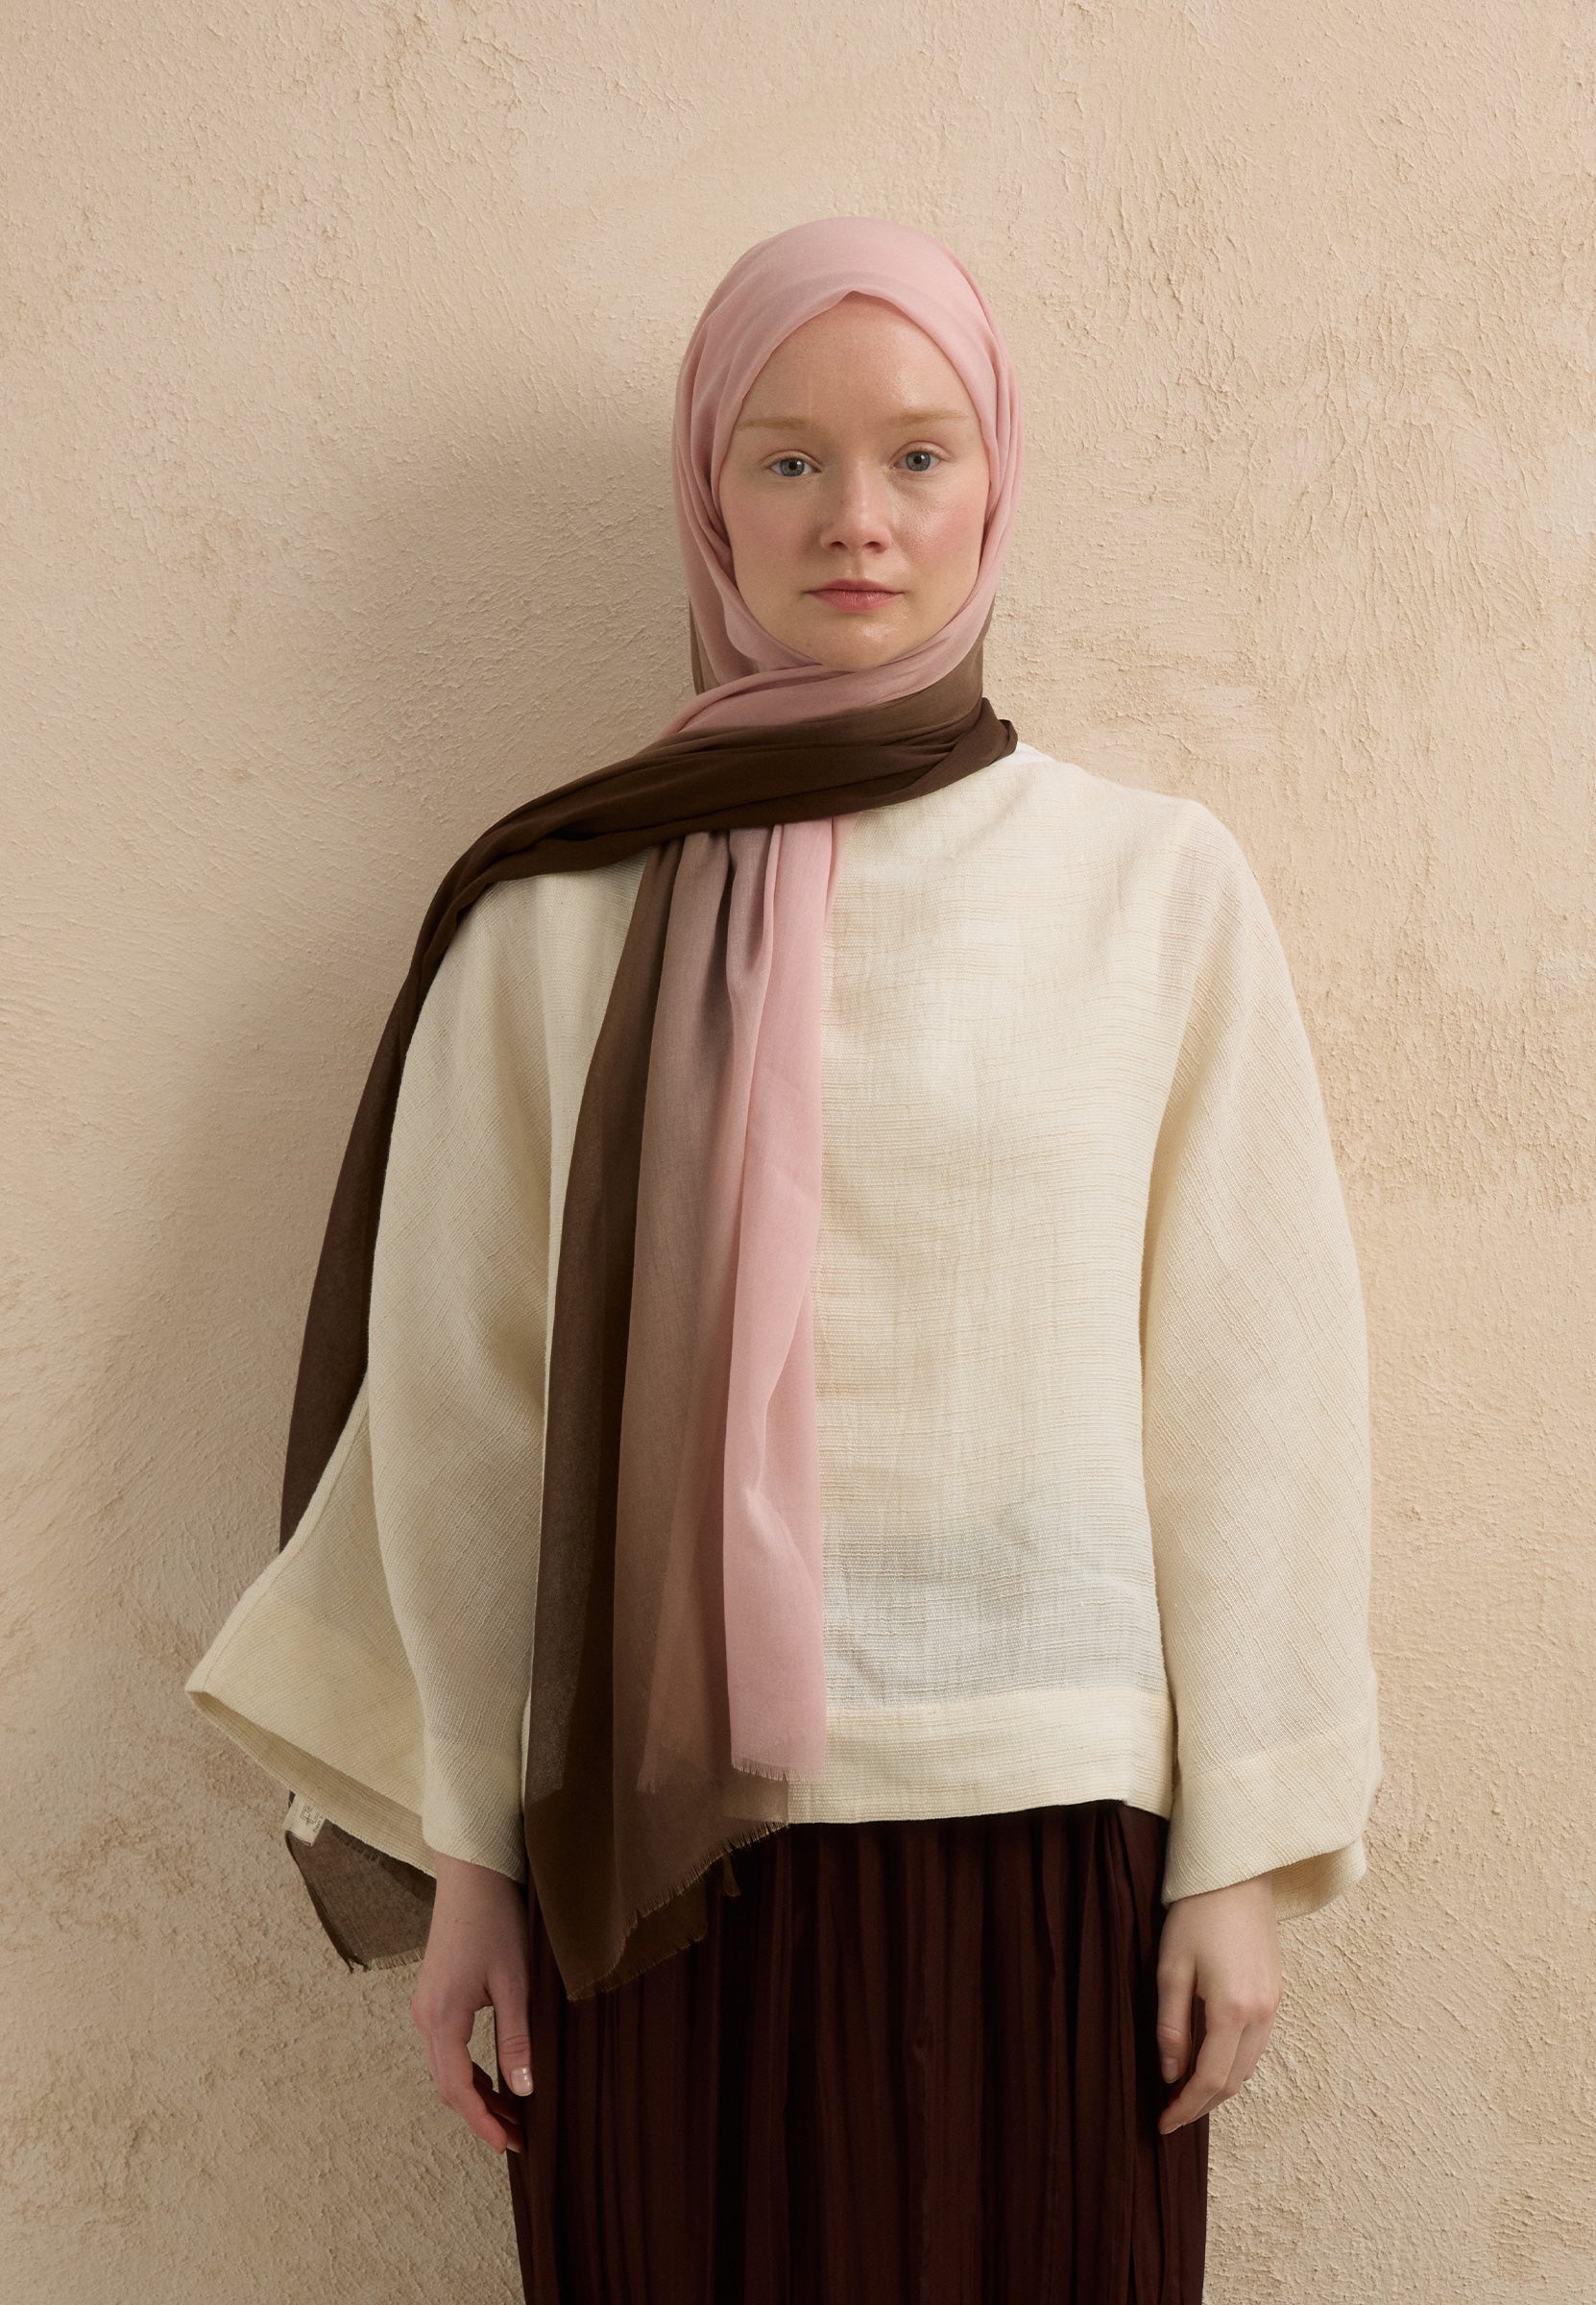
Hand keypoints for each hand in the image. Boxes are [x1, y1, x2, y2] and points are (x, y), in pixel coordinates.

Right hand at [410, 1852, 534, 2155]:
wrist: (472, 1878)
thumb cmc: (496, 1923)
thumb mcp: (514, 1983)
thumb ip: (515, 2039)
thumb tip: (523, 2090)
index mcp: (442, 2018)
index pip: (458, 2089)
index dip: (482, 2122)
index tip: (507, 2146)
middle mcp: (425, 2018)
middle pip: (448, 2085)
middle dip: (481, 2114)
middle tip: (517, 2137)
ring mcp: (425, 2008)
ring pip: (446, 2069)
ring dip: (475, 2095)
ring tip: (512, 2115)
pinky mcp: (433, 1998)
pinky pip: (447, 2050)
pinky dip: (468, 2072)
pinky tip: (494, 2079)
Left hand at [1155, 1871, 1281, 2134]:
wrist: (1235, 1875)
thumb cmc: (1196, 1914)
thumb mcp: (1170, 1968)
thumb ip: (1171, 2026)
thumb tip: (1170, 2074)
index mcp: (1233, 2010)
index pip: (1209, 2079)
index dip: (1185, 2107)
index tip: (1162, 2123)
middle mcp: (1261, 2015)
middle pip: (1233, 2081)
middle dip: (1202, 2105)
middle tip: (1170, 2115)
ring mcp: (1273, 2006)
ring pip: (1247, 2067)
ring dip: (1218, 2087)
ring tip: (1185, 2094)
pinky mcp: (1275, 1994)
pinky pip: (1256, 2046)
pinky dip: (1232, 2064)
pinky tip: (1210, 2062)